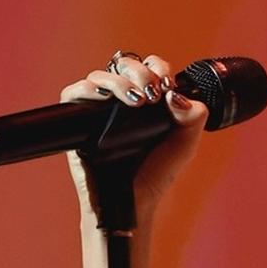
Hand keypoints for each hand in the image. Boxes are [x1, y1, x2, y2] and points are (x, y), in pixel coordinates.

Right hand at [59, 54, 208, 220]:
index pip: (150, 68)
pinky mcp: (79, 122)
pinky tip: (105, 100)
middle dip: (140, 72)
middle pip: (124, 65)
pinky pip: (73, 93)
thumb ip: (193, 116)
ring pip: (100, 76)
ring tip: (135, 101)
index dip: (158, 68)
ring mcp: (100, 110)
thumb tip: (175, 94)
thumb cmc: (156, 174)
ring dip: (118, 81)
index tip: (166, 86)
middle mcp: (122, 101)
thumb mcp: (185, 144)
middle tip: (151, 94)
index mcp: (148, 101)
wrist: (132, 202)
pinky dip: (86, 89)